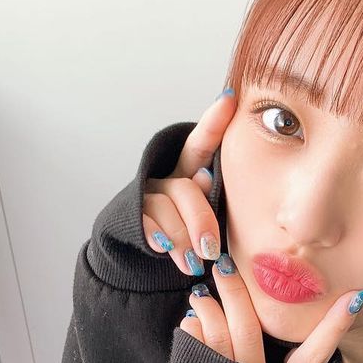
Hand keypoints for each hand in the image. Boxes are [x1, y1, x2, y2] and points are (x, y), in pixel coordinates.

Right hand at [142, 88, 236, 276]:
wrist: (153, 255)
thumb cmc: (197, 236)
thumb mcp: (215, 220)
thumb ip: (221, 206)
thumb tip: (222, 191)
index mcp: (193, 171)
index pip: (202, 144)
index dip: (214, 123)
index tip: (229, 100)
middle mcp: (170, 176)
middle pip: (186, 188)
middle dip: (200, 219)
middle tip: (211, 248)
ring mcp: (150, 194)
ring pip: (165, 208)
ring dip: (182, 238)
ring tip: (194, 262)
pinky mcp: (134, 213)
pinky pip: (146, 222)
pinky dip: (159, 239)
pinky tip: (167, 250)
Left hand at [180, 260, 362, 362]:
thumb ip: (296, 357)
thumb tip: (337, 306)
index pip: (316, 354)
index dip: (335, 326)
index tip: (355, 297)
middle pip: (248, 330)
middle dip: (237, 292)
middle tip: (226, 265)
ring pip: (217, 335)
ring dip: (209, 307)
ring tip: (203, 293)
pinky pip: (193, 345)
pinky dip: (192, 326)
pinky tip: (194, 319)